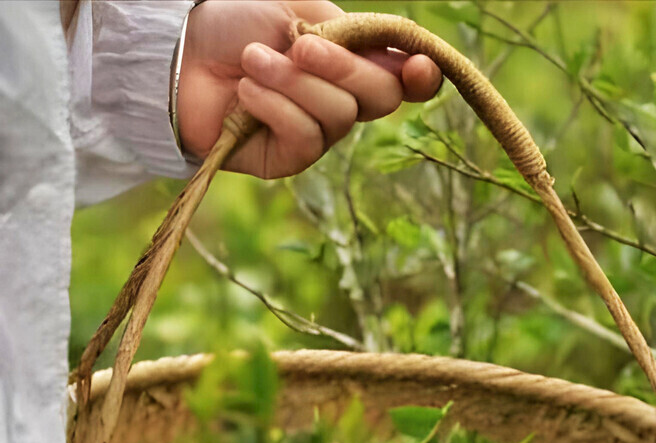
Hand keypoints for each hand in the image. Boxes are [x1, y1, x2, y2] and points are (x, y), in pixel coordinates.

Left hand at [176, 0, 441, 176]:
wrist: (180, 55)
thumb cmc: (235, 24)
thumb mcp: (298, 9)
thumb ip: (349, 31)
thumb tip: (397, 59)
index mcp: (350, 62)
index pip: (402, 79)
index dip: (420, 77)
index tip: (419, 68)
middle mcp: (341, 102)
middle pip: (381, 98)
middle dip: (343, 69)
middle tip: (299, 45)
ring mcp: (317, 134)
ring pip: (339, 115)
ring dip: (293, 83)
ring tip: (252, 62)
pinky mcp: (288, 160)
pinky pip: (305, 137)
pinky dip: (275, 108)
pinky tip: (246, 93)